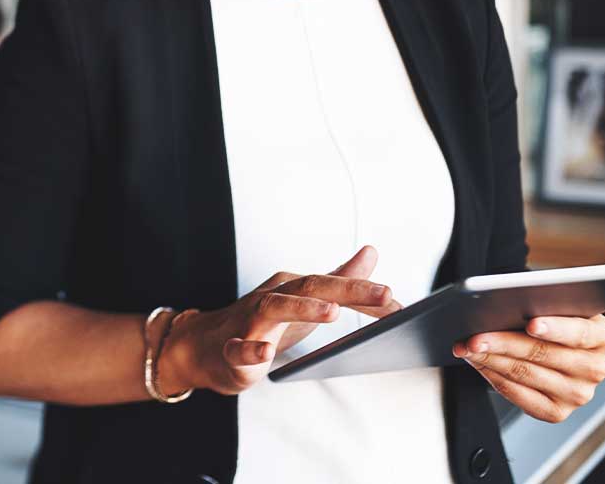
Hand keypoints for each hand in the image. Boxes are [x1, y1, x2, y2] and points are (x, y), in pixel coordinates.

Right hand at [161, 245, 402, 395]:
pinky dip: (252, 348)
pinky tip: (267, 352)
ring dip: (302, 308)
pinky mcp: (232, 351)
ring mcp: (249, 322)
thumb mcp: (304, 301)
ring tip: (332, 313)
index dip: (366, 292)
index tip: (397, 302)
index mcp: (291, 288)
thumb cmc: (261, 324)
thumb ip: (338, 279)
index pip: (332, 284)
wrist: (206, 347)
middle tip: (383, 294)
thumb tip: (371, 252)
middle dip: (347, 289)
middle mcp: (271, 298)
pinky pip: (239, 348)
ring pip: (273, 308)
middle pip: (309, 287)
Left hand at [452, 313, 604, 422]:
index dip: (554, 328)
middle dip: (503, 343)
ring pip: (525, 374)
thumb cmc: (551, 316)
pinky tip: (478, 363)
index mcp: (604, 337)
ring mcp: (579, 394)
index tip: (531, 323)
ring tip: (467, 347)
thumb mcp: (556, 304)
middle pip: (543, 354)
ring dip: (490, 359)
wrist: (552, 344)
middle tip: (475, 337)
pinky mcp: (558, 412)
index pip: (579, 333)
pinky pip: (519, 395)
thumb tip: (506, 302)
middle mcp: (596, 368)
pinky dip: (494, 376)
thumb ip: (542, 302)